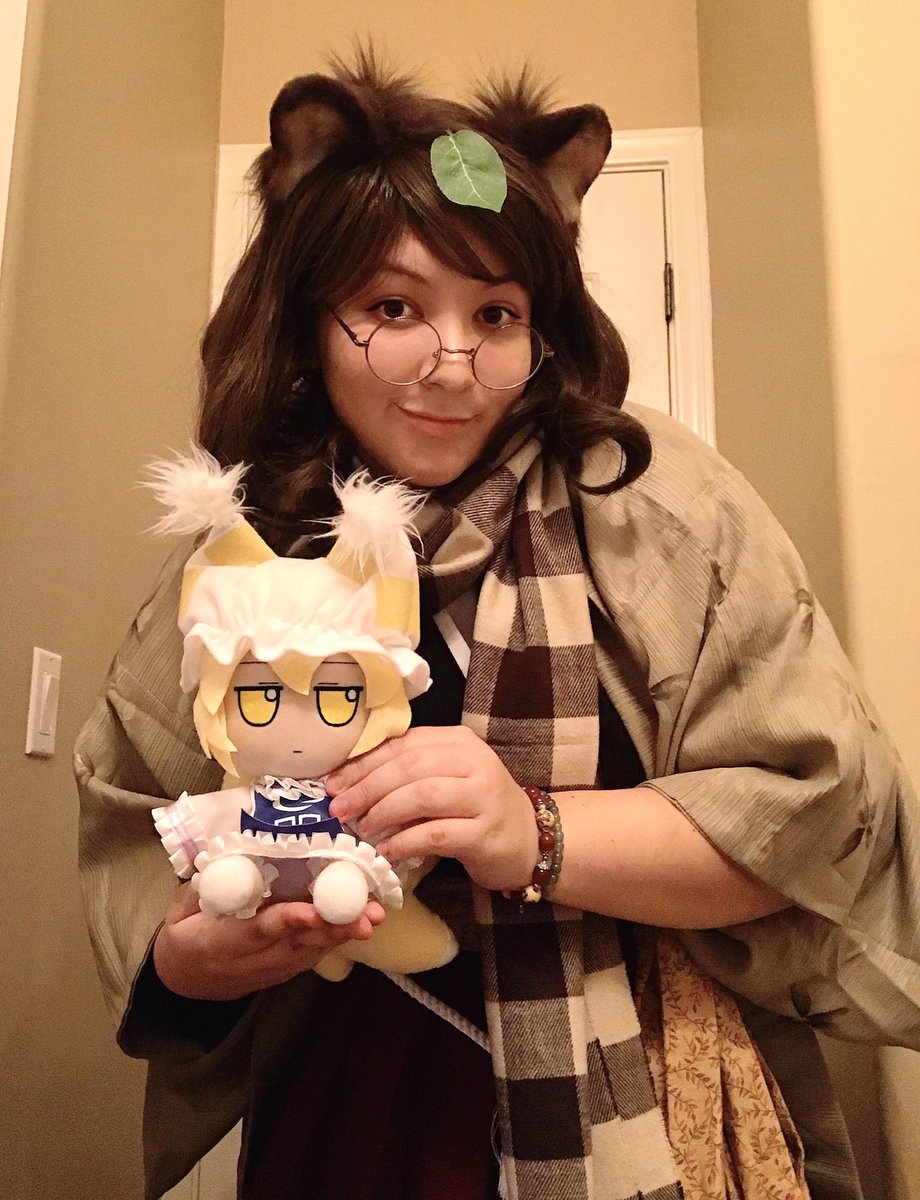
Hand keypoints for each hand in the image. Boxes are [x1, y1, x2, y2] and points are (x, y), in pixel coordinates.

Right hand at [153, 881, 385, 999]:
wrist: (186, 982)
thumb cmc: (184, 936)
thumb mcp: (178, 912)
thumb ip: (200, 889)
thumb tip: (221, 859)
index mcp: (219, 943)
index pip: (257, 932)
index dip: (285, 922)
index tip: (311, 912)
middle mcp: (251, 961)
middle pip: (297, 944)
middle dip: (333, 928)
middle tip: (366, 914)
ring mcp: (271, 969)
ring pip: (311, 950)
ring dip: (343, 933)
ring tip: (373, 916)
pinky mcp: (285, 970)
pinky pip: (313, 953)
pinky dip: (337, 937)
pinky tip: (361, 921)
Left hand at [326, 726, 537, 892]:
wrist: (529, 840)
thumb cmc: (477, 808)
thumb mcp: (446, 779)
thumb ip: (409, 775)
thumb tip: (349, 785)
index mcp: (459, 741)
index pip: (403, 745)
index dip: (363, 763)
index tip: (333, 783)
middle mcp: (474, 761)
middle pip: (409, 767)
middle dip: (367, 788)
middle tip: (340, 808)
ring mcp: (484, 796)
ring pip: (422, 795)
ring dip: (384, 812)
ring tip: (361, 829)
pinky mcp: (486, 833)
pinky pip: (436, 834)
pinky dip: (405, 841)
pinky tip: (386, 851)